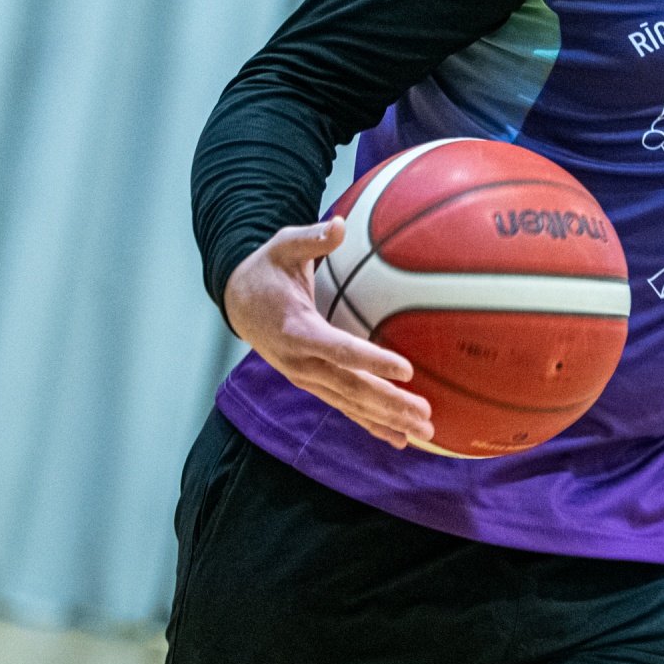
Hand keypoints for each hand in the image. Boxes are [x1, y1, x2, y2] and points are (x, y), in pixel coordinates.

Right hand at [223, 219, 433, 448]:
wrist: (238, 300)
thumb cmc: (268, 269)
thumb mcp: (283, 246)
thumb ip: (311, 238)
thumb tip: (338, 225)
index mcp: (296, 329)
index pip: (338, 349)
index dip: (372, 361)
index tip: (407, 369)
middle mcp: (300, 361)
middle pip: (349, 387)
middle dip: (388, 403)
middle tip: (425, 413)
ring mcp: (305, 377)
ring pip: (349, 403)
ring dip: (386, 419)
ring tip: (423, 429)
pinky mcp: (311, 383)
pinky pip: (343, 407)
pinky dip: (371, 424)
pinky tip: (399, 438)